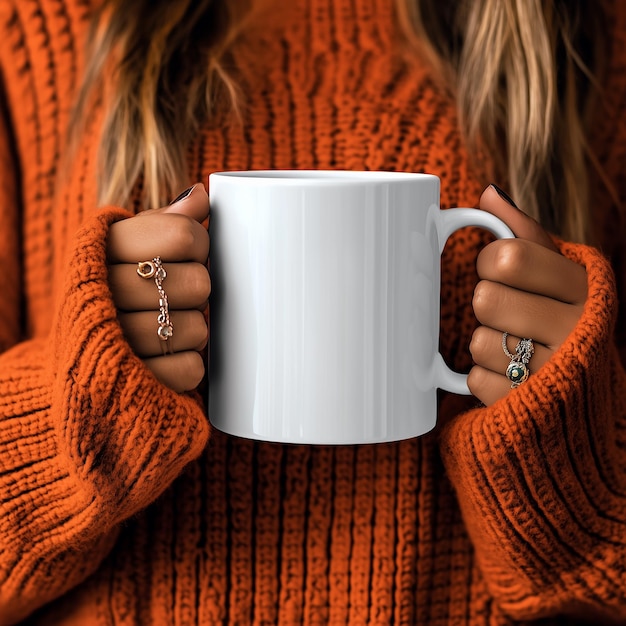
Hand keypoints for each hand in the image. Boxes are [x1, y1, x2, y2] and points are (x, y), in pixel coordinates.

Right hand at [106, 184, 210, 392]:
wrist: (77, 355)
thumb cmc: (114, 291)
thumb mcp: (129, 246)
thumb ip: (165, 221)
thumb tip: (199, 196)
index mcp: (100, 249)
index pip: (185, 234)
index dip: (198, 244)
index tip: (186, 253)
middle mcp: (102, 295)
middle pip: (199, 283)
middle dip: (195, 290)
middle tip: (174, 296)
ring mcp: (115, 344)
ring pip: (197, 328)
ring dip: (192, 330)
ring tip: (166, 327)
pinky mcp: (131, 386)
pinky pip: (191, 370)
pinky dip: (187, 365)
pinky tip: (166, 356)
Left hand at [468, 185, 587, 405]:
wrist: (585, 391)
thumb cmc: (565, 317)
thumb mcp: (559, 272)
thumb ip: (525, 234)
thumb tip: (487, 195)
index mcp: (584, 288)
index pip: (507, 257)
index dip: (490, 261)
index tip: (501, 270)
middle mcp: (576, 330)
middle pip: (485, 298)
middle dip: (487, 302)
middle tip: (507, 311)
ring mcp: (554, 373)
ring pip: (478, 341)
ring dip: (486, 342)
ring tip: (515, 346)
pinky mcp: (528, 407)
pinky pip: (475, 379)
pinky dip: (484, 376)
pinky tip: (511, 374)